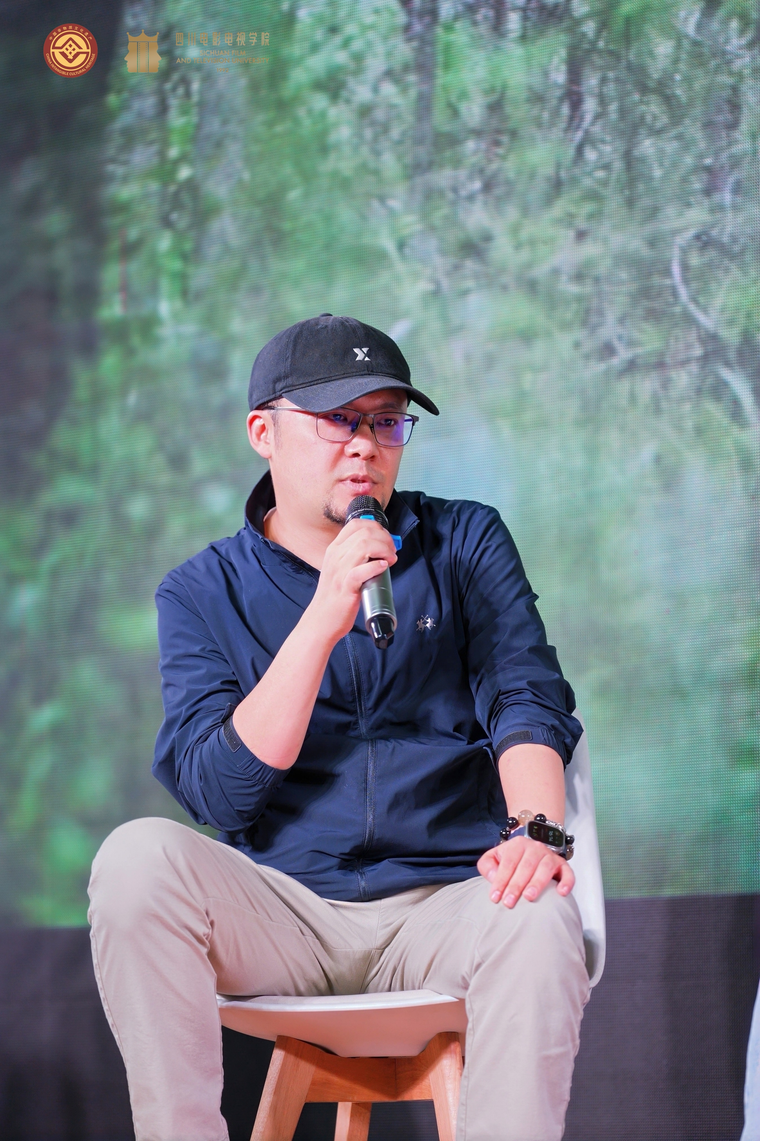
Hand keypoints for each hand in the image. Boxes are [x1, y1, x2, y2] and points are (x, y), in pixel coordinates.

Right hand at [307, 518, 397, 643]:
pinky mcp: (344, 588)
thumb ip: (355, 557)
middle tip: (392, 552)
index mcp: (334, 549)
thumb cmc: (335, 596)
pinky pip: (360, 571)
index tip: (386, 540)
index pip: (356, 524)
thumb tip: (380, 549)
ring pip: (364, 546)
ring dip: (384, 550)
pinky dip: (375, 567)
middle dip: (385, 539)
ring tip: (390, 560)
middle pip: (364, 533)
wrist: (321, 620)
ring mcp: (339, 571)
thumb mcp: (340, 569)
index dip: (376, 527)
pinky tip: (382, 568)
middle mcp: (335, 556)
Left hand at [477, 836, 574, 907]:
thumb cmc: (511, 859)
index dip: (501, 880)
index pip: (508, 863)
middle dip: (516, 885)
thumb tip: (494, 877)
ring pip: (545, 868)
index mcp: (517, 844)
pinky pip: (568, 872)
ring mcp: (550, 856)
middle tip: (509, 902)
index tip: (495, 898)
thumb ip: (488, 865)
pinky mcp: (563, 865)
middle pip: (526, 866)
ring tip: (529, 898)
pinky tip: (561, 893)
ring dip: (537, 883)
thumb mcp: (494, 857)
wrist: (531, 849)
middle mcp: (535, 847)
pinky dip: (566, 882)